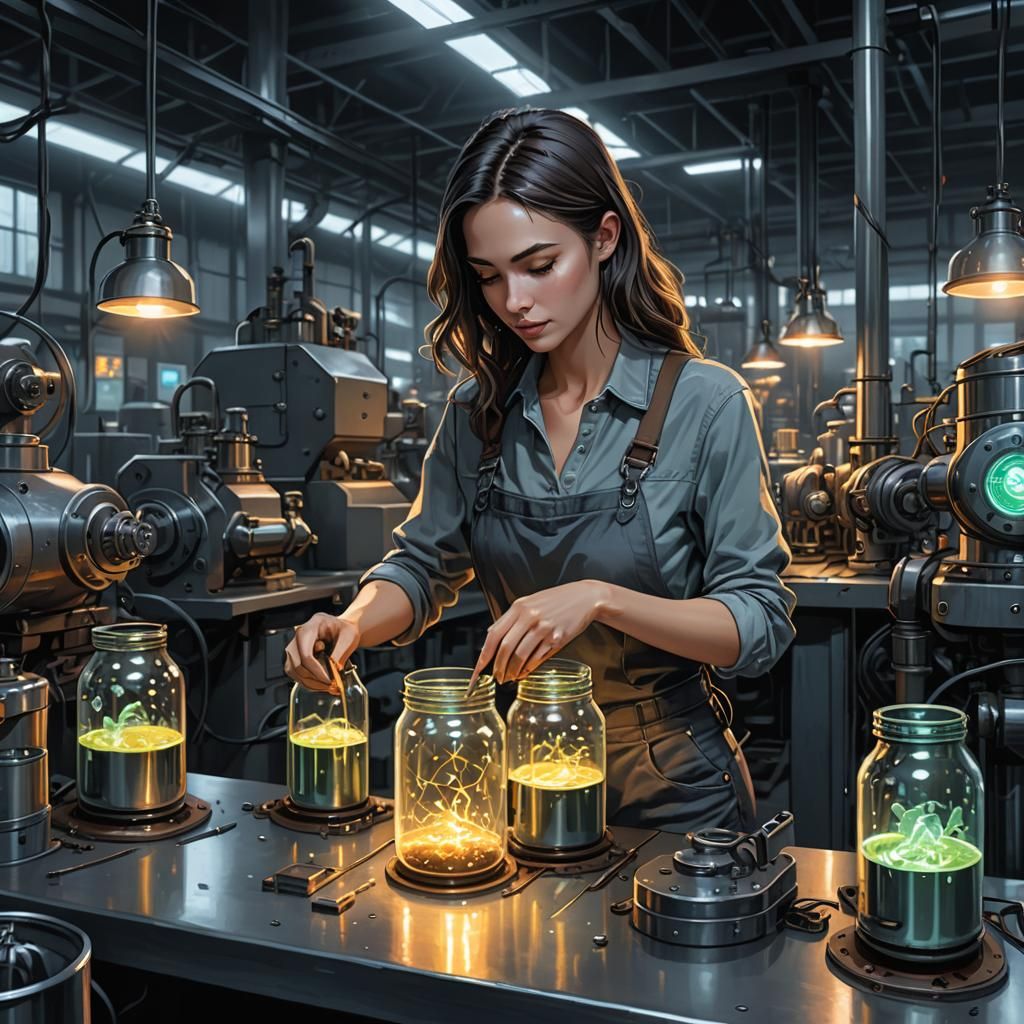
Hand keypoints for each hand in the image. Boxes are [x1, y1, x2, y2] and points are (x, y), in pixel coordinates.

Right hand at [284, 613, 360, 690]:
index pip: (306, 654)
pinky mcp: (294, 657)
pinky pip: (296, 674)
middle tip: (331, 685)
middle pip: (297, 665)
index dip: (316, 671)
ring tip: (328, 686)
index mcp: (311, 627)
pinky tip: (321, 684)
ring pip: (294, 672)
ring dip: (311, 683)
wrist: (342, 631)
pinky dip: (309, 682)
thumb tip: (334, 671)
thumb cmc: (345, 630)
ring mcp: (294, 647)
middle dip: (314, 679)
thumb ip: (340, 654)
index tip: (329, 680)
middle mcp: (298, 636)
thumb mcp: (348, 638)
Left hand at [471, 581, 609, 683]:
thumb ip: (511, 618)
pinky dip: (528, 668)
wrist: (585, 597)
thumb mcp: (530, 602)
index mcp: (519, 607)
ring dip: (513, 671)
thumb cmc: (556, 600)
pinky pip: (538, 657)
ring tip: (510, 677)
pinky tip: (524, 672)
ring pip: (521, 655)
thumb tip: (492, 635)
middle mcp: (529, 617)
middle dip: (499, 667)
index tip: (479, 668)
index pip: (494, 634)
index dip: (485, 654)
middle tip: (497, 677)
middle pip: (506, 648)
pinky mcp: (557, 637)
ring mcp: (543, 627)